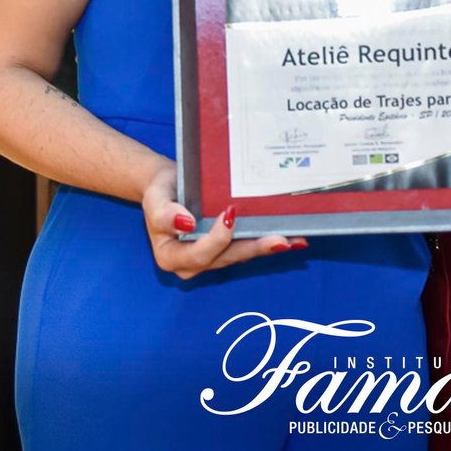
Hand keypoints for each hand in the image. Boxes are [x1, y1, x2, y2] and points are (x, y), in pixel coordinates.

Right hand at [141, 164, 305, 279]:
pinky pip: (246, 247)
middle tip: (281, 240)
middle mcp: (192, 264)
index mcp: (172, 256)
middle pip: (227, 258)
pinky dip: (266, 242)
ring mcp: (211, 258)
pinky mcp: (225, 249)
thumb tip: (186, 222)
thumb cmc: (160, 191)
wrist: (167, 186)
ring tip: (294, 240)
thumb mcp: (155, 199)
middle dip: (255, 248)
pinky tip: (292, 239)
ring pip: (241, 254)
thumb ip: (164, 214)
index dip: (217, 239)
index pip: (199, 253)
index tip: (230, 215)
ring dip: (267, 247)